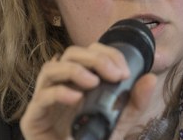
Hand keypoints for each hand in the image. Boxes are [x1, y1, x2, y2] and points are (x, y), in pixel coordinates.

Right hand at [19, 43, 156, 139]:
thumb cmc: (96, 139)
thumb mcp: (121, 119)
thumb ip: (135, 101)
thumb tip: (150, 79)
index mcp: (81, 79)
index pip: (90, 52)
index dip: (108, 54)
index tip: (125, 71)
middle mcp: (62, 85)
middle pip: (71, 54)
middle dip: (95, 59)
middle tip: (114, 74)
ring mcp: (45, 100)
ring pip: (50, 68)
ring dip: (75, 70)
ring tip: (93, 83)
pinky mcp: (32, 118)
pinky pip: (41, 97)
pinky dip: (59, 93)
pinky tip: (76, 98)